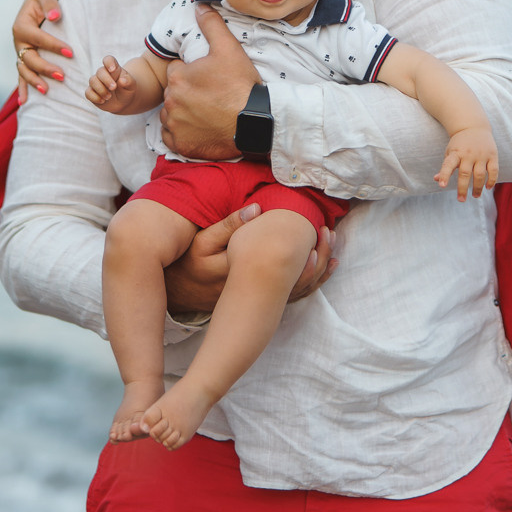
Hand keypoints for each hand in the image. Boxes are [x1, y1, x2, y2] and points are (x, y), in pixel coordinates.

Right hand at [13, 0, 74, 101]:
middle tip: (62, 75)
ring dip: (34, 81)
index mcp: (22, 26)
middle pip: (29, 58)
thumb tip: (56, 16)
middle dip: (45, 68)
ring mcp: (20, 51)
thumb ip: (51, 5)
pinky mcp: (24, 58)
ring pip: (24, 69)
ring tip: (47, 90)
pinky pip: (22, 74)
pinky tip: (25, 102)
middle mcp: (18, 41)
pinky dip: (23, 88)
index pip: (38, 39)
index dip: (54, 46)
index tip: (71, 53)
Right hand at [84, 56, 139, 112]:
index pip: (108, 60)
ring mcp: (96, 83)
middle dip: (106, 80)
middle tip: (114, 88)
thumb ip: (128, 81)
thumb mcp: (131, 85)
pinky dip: (95, 97)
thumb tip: (122, 80)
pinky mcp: (91, 92)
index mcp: (114, 69)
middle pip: (100, 71)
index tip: (113, 69)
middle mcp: (103, 74)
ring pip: (92, 81)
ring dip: (101, 90)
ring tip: (109, 97)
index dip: (109, 63)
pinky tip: (102, 101)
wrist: (122, 102)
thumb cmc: (127, 90)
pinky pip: (88, 93)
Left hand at [158, 5, 258, 159]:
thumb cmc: (241, 86)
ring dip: (184, 113)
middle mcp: (170, 102)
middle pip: (174, 93)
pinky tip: (200, 128)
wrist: (254, 123)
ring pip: (172, 114)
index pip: (177, 72)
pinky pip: (173, 136)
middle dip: (187, 93)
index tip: (209, 80)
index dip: (193, 74)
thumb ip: (211, 25)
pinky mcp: (180, 144)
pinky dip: (182, 133)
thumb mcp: (229, 49)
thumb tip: (199, 5)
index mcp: (178, 78)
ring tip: (207, 113)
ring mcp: (174, 125)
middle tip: (211, 96)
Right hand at [164, 204, 337, 315]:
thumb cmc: (190, 263)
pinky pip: (291, 295)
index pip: (281, 263)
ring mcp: (258, 299)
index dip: (304, 248)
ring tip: (331, 247)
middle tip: (330, 233)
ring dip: (318, 270)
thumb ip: (228, 225)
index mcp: (242, 272)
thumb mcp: (201, 242)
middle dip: (318, 257)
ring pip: (297, 289)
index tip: (318, 228)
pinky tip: (323, 268)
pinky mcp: (259, 301)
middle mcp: (255, 290)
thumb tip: (256, 209)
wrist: (180, 293)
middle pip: (295, 279)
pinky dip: (310, 281)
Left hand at [435, 127, 498, 200]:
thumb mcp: (450, 152)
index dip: (444, 175)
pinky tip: (488, 188)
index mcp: (456, 153)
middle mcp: (468, 154)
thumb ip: (445, 166)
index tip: (442, 185)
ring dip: (477, 188)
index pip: (448, 164)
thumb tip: (436, 179)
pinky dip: (491, 180)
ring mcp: (481, 154)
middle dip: (462, 189)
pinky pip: (493, 170)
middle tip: (461, 200)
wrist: (474, 126)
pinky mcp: (492, 155)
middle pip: (465, 173)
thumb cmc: (459, 144)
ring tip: (475, 196)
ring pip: (480, 175)